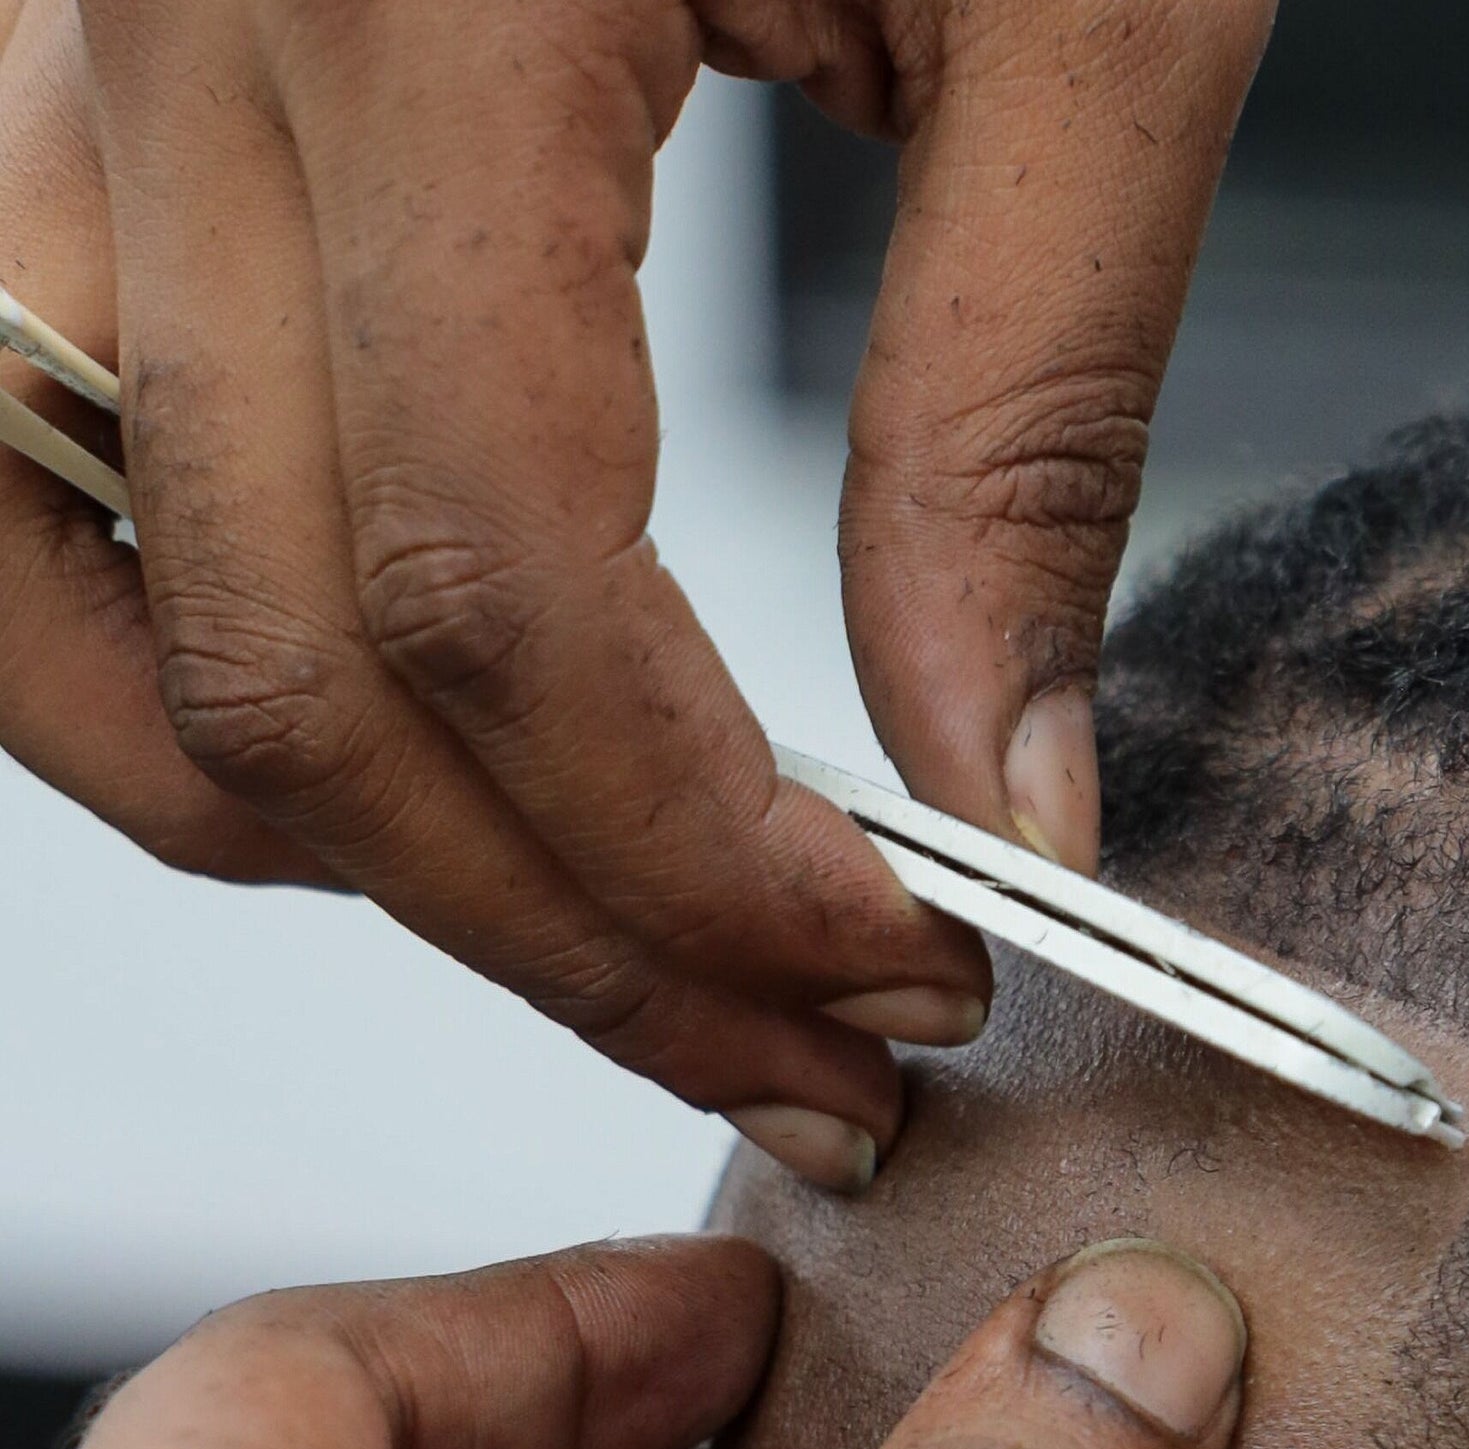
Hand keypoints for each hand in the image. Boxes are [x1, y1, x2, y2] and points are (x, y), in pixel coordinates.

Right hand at [0, 0, 1275, 1186]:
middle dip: (560, 924)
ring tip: (608, 938)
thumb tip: (1008, 788)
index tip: (900, 984)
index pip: (502, 583)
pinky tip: (393, 742)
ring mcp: (79, 37)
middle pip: (281, 655)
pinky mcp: (81, 55)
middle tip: (807, 1059)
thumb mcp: (1095, 12)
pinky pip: (8, 450)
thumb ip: (1028, 412)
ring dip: (335, 835)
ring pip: (69, 594)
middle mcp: (181, 20)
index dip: (698, 857)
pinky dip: (164, 651)